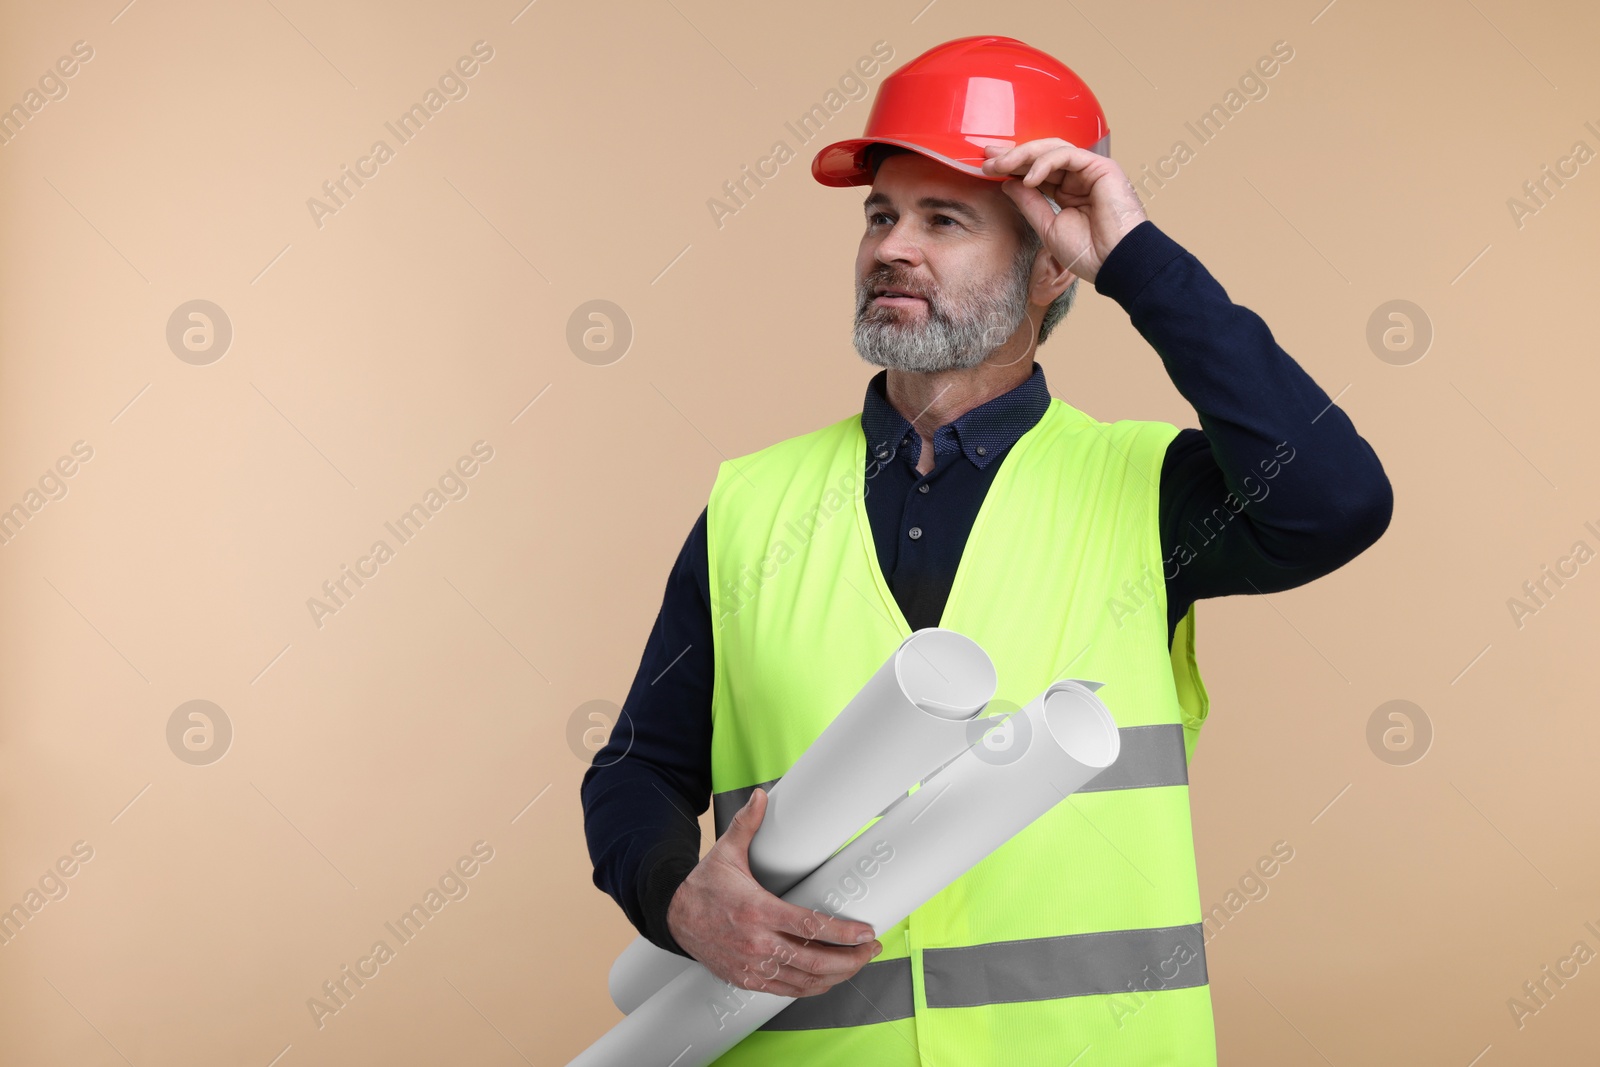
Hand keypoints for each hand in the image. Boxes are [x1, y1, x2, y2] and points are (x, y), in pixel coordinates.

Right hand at [666, 787, 882, 996]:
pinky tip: (826, 980)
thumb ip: (747, 825)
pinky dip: (810, 988)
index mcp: (757, 911)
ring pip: (803, 981)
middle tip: (869, 950)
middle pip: (813, 961)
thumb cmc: (703, 887)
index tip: (865, 933)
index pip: (809, 927)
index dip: (842, 934)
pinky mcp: (746, 979)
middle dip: (849, 960)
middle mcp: (756, 943)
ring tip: (855, 965)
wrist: (673, 917)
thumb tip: (760, 796)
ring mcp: (751, 965)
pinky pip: (785, 991)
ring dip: (835, 977)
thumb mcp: (725, 852)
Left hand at [981, 138, 1147, 285]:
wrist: (1114, 264)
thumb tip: (1008, 184)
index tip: (987, 168)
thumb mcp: (1048, 227)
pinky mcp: (1101, 167)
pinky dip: (1045, 163)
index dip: (1012, 167)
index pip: (1037, 171)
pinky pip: (1067, 155)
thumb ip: (1030, 204)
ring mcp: (1090, 171)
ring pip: (1053, 149)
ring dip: (1023, 155)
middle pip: (1042, 155)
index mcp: (1068, 192)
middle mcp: (1079, 178)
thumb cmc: (1088, 253)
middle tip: (987, 159)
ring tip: (1000, 166)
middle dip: (1012, 155)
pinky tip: (1029, 179)